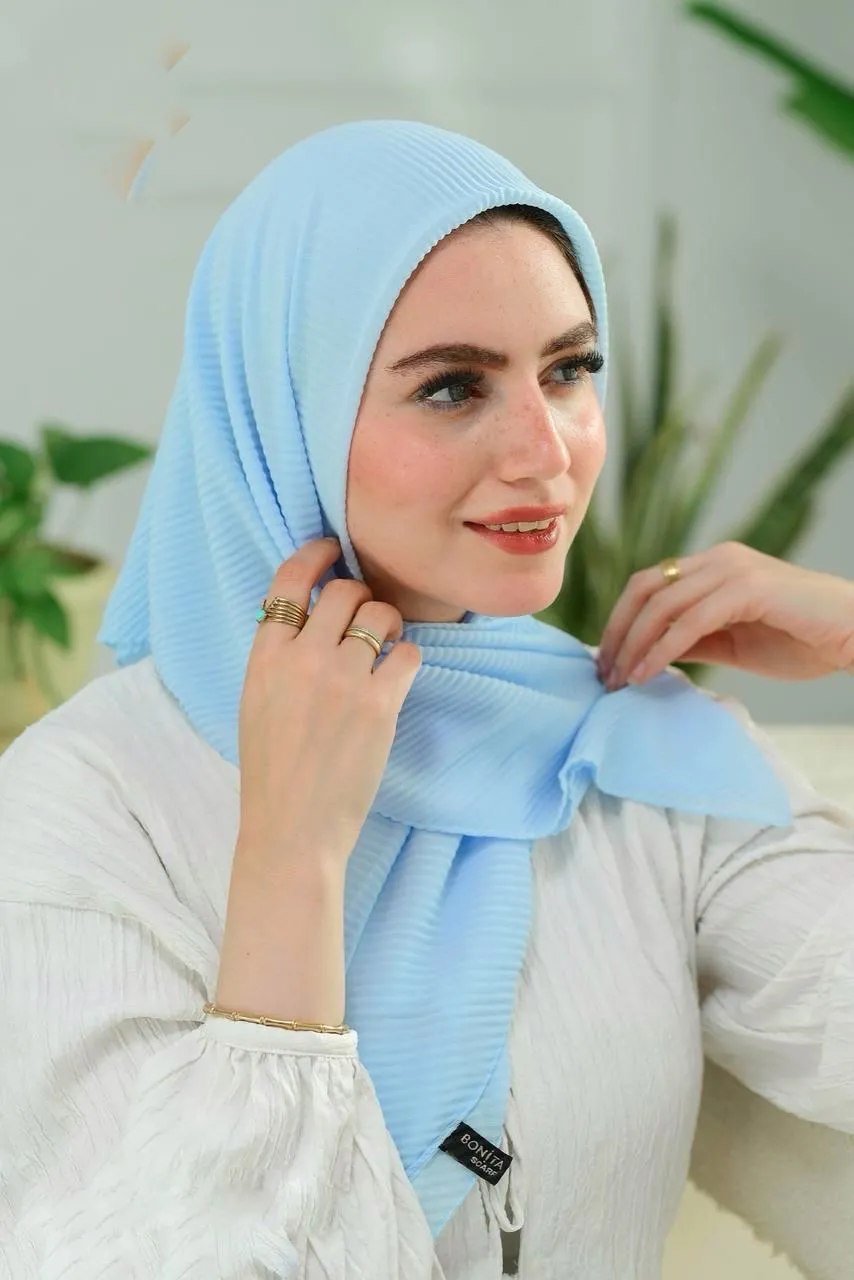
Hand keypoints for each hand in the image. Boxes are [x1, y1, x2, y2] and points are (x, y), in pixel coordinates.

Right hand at [237, 537, 421, 866]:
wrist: (292, 828)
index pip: (289, 578)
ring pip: (381, 614)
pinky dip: (406, 658)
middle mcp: (302, 659)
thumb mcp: (256, 700)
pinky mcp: (379, 705)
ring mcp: (343, 680)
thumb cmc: (273, 769)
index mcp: (265, 656)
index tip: (332, 550)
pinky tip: (396, 676)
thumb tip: (310, 611)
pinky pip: (406, 652)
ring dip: (389, 624)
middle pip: (345, 590)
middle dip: (361, 597)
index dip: (316, 554)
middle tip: (365, 619)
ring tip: (385, 646)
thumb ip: (280, 654)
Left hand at [596, 541, 853, 690]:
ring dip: (634, 644)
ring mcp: (733, 569)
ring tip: (620, 680)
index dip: (620, 621)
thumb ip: (694, 640)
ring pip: (662, 604)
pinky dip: (662, 649)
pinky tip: (647, 673)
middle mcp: (718, 558)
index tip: (607, 660)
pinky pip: (690, 621)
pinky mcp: (749, 588)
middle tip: (605, 673)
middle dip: (617, 632)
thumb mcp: (733, 643)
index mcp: (713, 565)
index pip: (648, 585)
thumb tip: (649, 653)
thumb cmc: (803, 640)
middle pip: (644, 588)